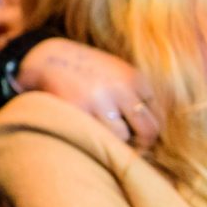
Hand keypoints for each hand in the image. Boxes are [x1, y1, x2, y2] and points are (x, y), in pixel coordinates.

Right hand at [16, 38, 160, 147]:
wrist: (48, 57)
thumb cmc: (87, 69)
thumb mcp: (117, 71)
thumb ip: (137, 93)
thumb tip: (157, 128)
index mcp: (134, 77)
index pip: (158, 114)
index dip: (153, 129)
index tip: (144, 137)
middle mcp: (120, 88)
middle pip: (147, 130)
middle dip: (143, 143)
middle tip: (134, 149)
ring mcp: (98, 100)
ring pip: (121, 136)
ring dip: (114, 139)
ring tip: (104, 133)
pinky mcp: (77, 110)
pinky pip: (96, 135)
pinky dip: (94, 137)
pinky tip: (88, 130)